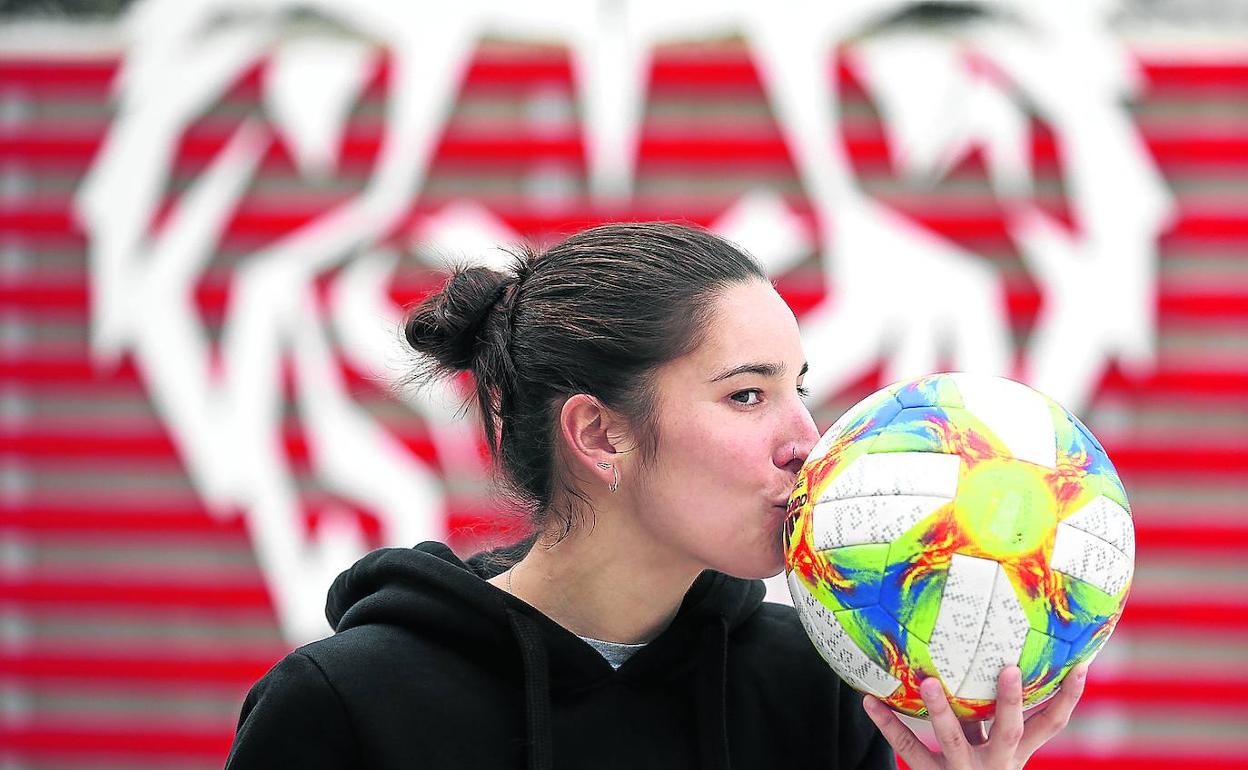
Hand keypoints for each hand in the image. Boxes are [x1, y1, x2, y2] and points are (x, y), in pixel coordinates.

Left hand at [861, 663, 1087, 769]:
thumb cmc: (980, 766)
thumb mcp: (998, 746)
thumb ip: (997, 711)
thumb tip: (1000, 649)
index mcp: (1016, 751)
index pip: (1052, 723)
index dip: (1070, 696)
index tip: (1082, 664)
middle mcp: (996, 761)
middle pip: (1009, 729)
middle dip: (1010, 700)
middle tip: (1008, 668)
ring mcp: (962, 769)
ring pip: (952, 739)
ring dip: (941, 709)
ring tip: (928, 681)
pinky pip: (907, 747)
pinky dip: (887, 723)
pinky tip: (868, 699)